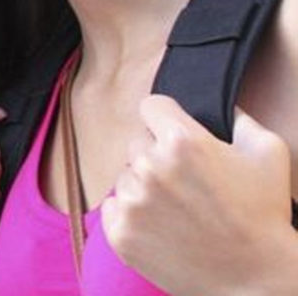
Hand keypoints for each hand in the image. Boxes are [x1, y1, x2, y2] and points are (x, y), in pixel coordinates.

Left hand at [102, 95, 293, 294]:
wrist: (256, 280)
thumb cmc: (264, 215)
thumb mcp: (268, 153)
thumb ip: (239, 117)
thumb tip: (219, 104)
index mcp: (182, 141)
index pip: (151, 106)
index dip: (164, 118)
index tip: (173, 134)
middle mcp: (150, 166)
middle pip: (137, 142)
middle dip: (157, 155)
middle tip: (185, 182)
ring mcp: (132, 201)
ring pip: (126, 176)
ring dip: (144, 186)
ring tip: (178, 208)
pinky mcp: (120, 232)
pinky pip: (113, 206)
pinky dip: (131, 214)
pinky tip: (162, 225)